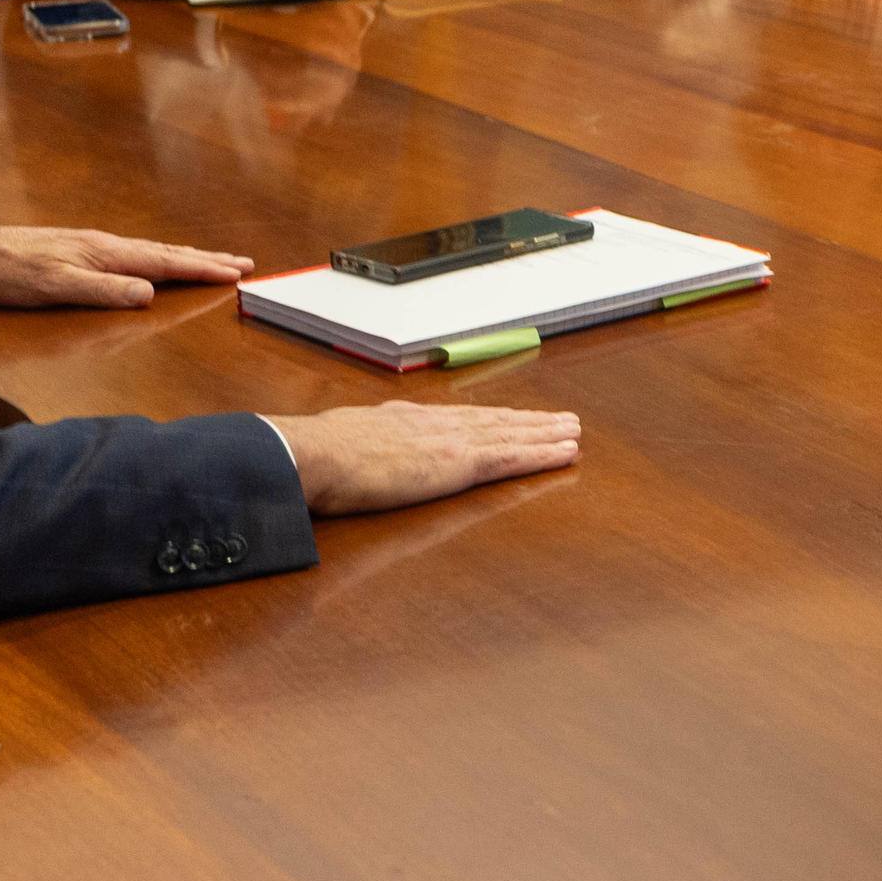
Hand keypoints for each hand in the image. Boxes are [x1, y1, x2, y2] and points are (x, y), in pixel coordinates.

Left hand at [0, 225, 252, 308]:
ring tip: (213, 260)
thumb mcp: (57, 286)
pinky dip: (161, 257)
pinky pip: (137, 253)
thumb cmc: (14, 272)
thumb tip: (148, 293)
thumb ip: (104, 291)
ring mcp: (96, 247)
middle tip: (243, 262)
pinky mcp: (84, 251)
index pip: (165, 262)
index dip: (203, 269)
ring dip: (188, 257)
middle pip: (167, 252)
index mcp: (106, 254)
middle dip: (207, 259)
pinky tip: (159, 261)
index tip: (236, 272)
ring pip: (154, 251)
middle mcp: (107, 246)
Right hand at [283, 402, 580, 513]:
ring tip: (572, 431)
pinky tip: (565, 452)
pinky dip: (542, 453)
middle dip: (528, 421)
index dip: (489, 419)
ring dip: (544, 432)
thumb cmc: (313, 457)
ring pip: (510, 434)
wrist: (310, 454)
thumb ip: (355, 449)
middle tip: (560, 420)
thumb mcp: (338, 444)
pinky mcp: (457, 462)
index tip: (510, 418)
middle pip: (492, 421)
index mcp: (403, 421)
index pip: (457, 419)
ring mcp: (448, 440)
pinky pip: (511, 457)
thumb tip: (348, 456)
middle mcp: (432, 424)